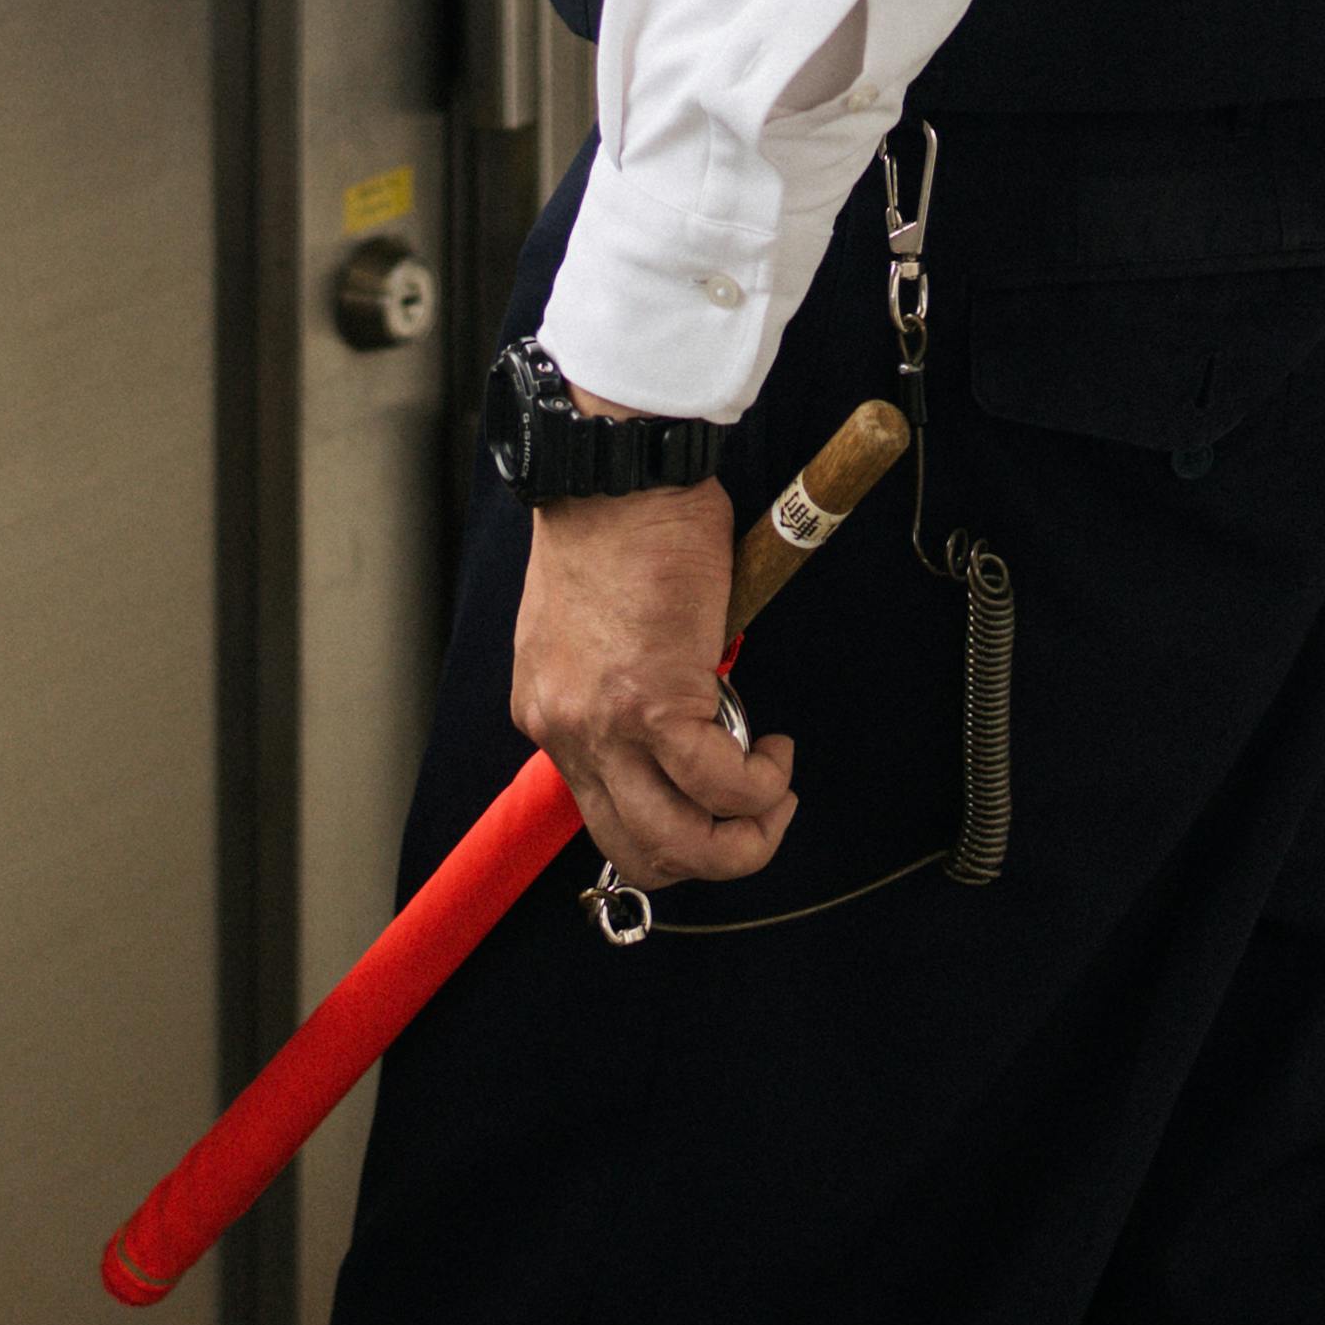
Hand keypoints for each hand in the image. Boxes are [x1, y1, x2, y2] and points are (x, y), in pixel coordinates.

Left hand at [512, 483, 794, 893]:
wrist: (615, 469)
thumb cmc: (615, 520)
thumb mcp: (598, 625)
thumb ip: (626, 682)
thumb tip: (688, 708)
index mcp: (549, 712)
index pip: (605, 812)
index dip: (671, 821)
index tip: (711, 797)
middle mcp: (566, 732)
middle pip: (639, 850)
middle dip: (712, 855)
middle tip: (757, 816)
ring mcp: (605, 726)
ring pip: (678, 843)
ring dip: (743, 838)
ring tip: (774, 794)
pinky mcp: (654, 704)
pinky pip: (719, 784)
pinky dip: (759, 785)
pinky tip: (775, 752)